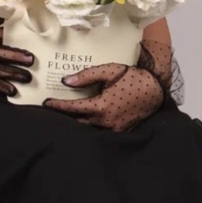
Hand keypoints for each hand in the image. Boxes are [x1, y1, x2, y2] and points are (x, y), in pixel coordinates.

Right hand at [0, 27, 33, 95]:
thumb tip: (4, 32)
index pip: (2, 35)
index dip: (14, 35)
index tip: (27, 35)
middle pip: (4, 54)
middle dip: (19, 58)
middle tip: (32, 60)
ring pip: (0, 70)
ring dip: (15, 74)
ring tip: (27, 78)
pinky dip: (2, 87)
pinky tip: (12, 91)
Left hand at [44, 62, 163, 131]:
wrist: (155, 88)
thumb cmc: (131, 77)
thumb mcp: (108, 71)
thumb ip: (86, 76)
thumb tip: (65, 82)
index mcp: (101, 106)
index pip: (73, 109)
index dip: (58, 106)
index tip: (46, 103)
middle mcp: (106, 121)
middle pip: (79, 122)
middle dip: (66, 118)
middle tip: (53, 112)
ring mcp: (115, 129)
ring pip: (90, 128)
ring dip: (79, 122)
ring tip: (67, 116)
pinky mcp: (121, 131)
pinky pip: (102, 130)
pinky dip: (92, 125)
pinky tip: (87, 120)